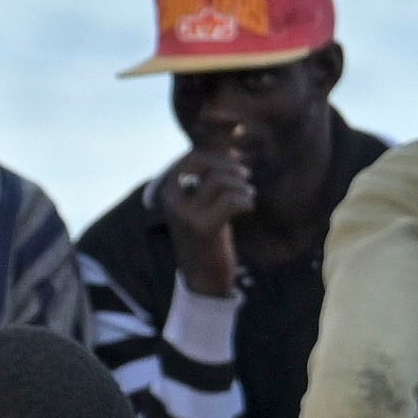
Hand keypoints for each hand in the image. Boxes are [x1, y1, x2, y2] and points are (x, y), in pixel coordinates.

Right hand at [159, 150, 254, 296]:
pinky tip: (249, 208)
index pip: (192, 154)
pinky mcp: (202, 228)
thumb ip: (210, 175)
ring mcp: (184, 214)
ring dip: (241, 185)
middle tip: (246, 176)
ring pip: (219, 180)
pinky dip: (245, 201)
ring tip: (249, 195)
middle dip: (230, 165)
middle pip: (204, 161)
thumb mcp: (203, 201)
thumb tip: (231, 139)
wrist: (203, 277)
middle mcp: (171, 199)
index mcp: (167, 189)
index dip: (219, 151)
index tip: (237, 158)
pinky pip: (230, 200)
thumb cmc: (208, 234)